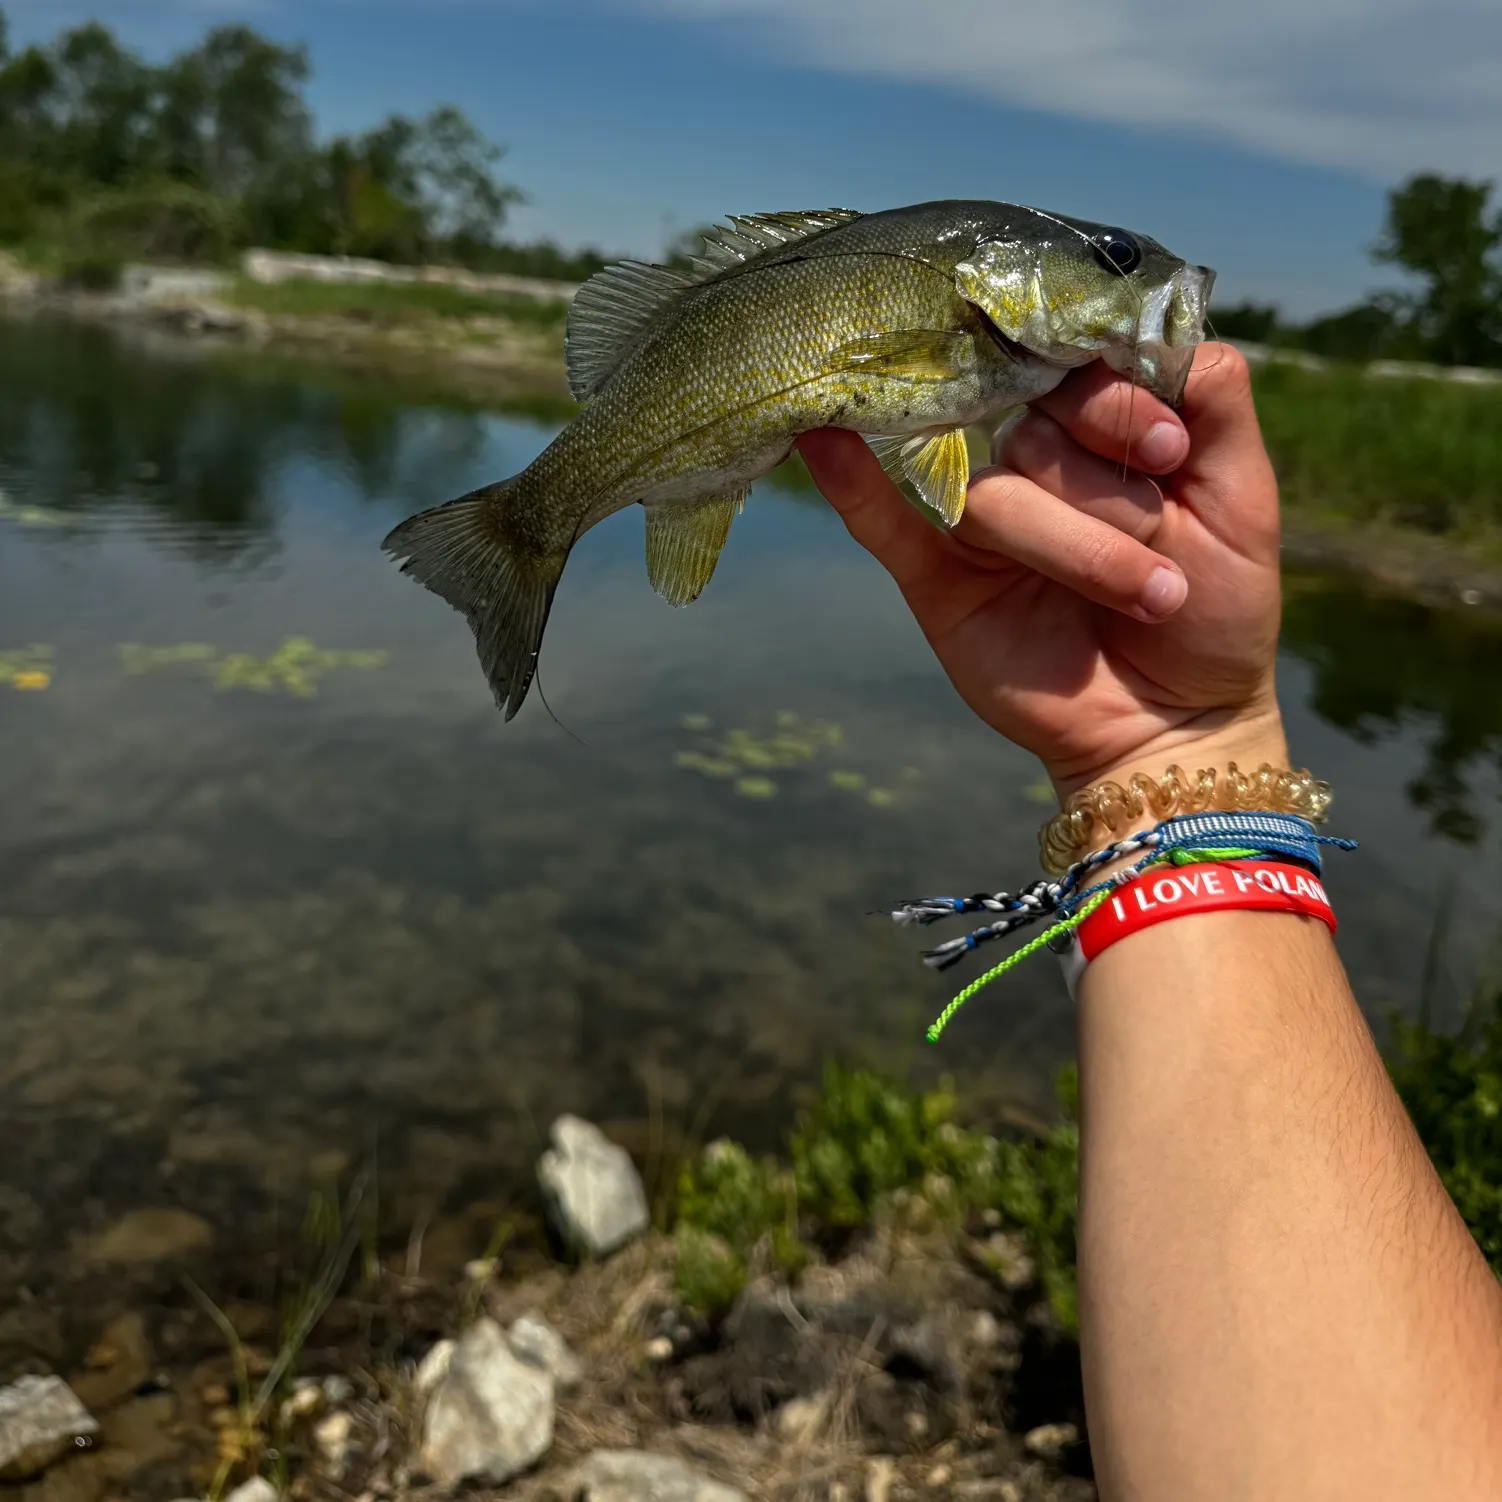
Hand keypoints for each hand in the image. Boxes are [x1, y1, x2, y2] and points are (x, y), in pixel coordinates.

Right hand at [797, 344, 1287, 795]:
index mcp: (1099, 431)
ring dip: (1076, 544)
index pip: (1078, 369)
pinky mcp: (939, 581)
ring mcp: (982, 523)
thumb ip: (1218, 408)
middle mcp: (1034, 463)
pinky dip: (852, 484)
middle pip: (1034, 429)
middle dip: (1107, 490)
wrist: (1180, 723)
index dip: (1116, 400)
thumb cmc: (1216, 609)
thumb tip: (1167, 322)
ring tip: (1148, 596)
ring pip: (994, 494)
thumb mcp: (1244, 501)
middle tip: (1166, 541)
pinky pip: (884, 525)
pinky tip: (823, 439)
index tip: (1168, 450)